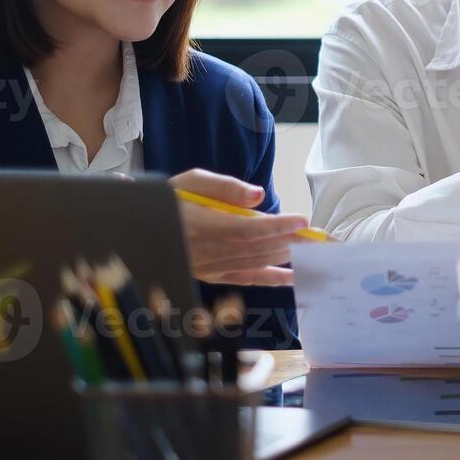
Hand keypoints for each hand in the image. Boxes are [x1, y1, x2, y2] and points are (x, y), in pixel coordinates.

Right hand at [169, 169, 311, 286]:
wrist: (137, 230)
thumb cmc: (167, 200)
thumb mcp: (189, 181)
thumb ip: (224, 187)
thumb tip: (257, 195)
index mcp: (200, 226)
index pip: (245, 229)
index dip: (276, 227)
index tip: (301, 220)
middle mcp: (207, 251)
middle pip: (257, 248)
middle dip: (292, 242)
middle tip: (322, 238)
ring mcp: (211, 267)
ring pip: (256, 263)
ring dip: (288, 257)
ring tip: (315, 251)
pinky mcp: (212, 276)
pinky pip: (247, 278)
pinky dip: (272, 278)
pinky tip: (294, 276)